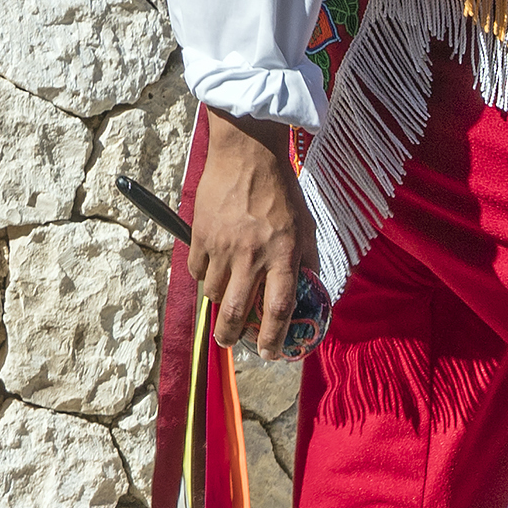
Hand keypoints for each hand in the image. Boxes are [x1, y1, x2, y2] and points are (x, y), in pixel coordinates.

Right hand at [182, 110, 320, 362]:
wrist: (246, 155)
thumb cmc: (280, 190)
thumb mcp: (305, 225)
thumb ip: (306, 259)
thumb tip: (309, 288)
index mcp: (281, 254)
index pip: (278, 309)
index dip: (273, 338)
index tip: (270, 353)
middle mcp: (251, 256)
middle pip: (235, 313)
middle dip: (231, 337)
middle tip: (231, 342)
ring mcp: (222, 247)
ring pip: (213, 294)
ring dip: (220, 302)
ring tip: (226, 297)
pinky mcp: (200, 237)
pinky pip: (197, 271)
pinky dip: (205, 276)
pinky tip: (214, 268)